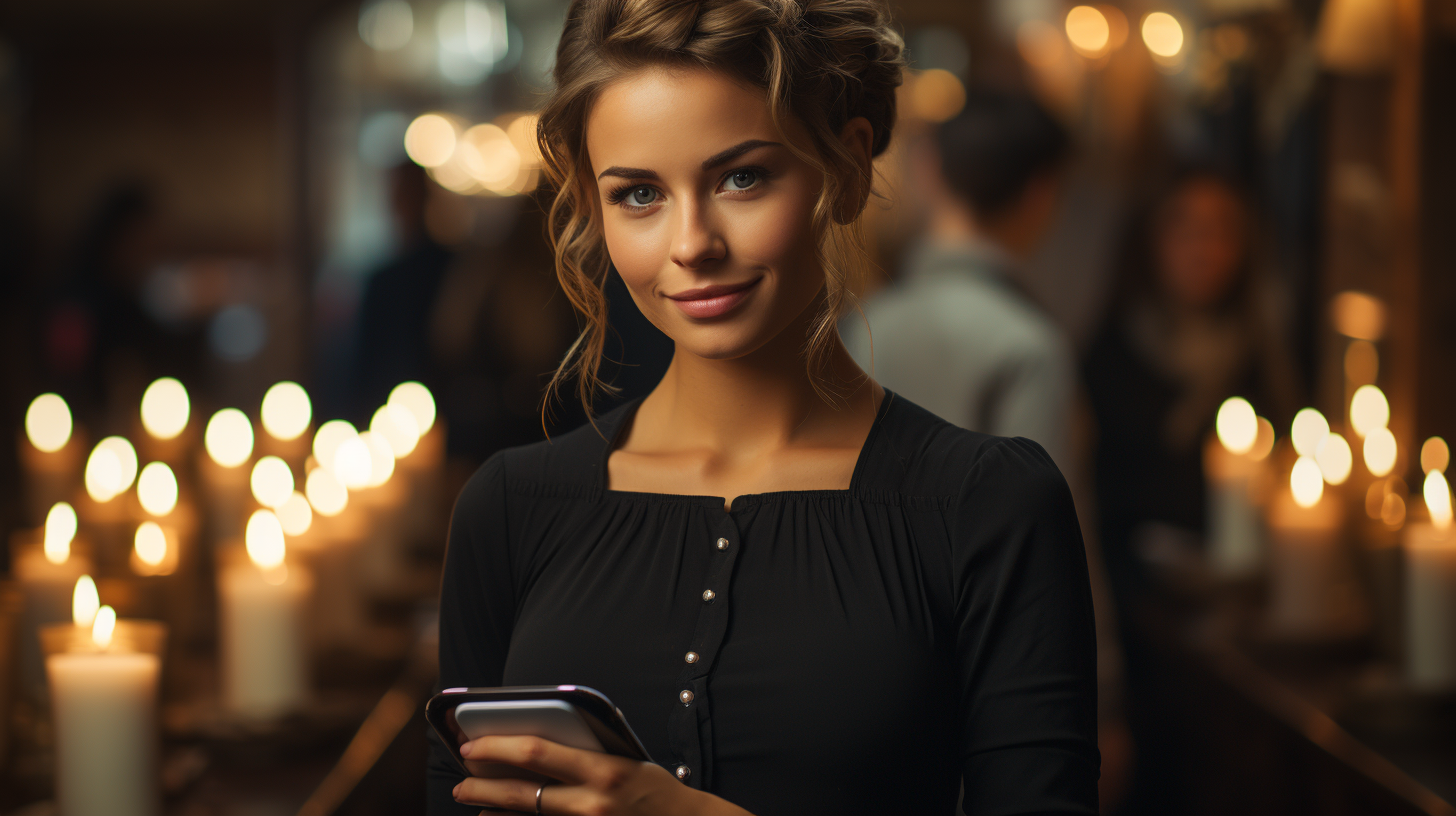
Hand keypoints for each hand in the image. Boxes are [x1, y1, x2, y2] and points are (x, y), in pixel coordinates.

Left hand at [453, 735, 752, 814]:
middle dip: (483, 786)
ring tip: (473, 801)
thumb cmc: (652, 787)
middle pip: (522, 793)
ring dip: (493, 811)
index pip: (538, 753)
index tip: (471, 744)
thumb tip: (533, 745)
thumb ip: (584, 750)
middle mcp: (592, 804)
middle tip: (462, 780)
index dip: (497, 747)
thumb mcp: (623, 758)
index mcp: (604, 770)